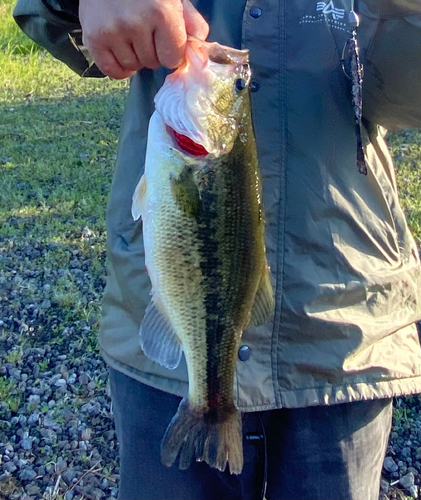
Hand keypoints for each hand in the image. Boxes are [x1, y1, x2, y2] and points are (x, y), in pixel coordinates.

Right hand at [79, 0, 208, 78]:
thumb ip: (191, 24)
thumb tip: (201, 54)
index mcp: (161, 13)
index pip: (173, 59)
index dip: (171, 52)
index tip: (165, 39)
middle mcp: (135, 24)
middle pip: (153, 64)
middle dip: (152, 52)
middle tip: (145, 31)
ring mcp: (112, 31)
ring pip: (133, 67)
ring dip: (135, 57)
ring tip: (130, 35)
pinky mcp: (94, 38)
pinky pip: (112, 71)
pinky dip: (119, 68)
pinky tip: (121, 51)